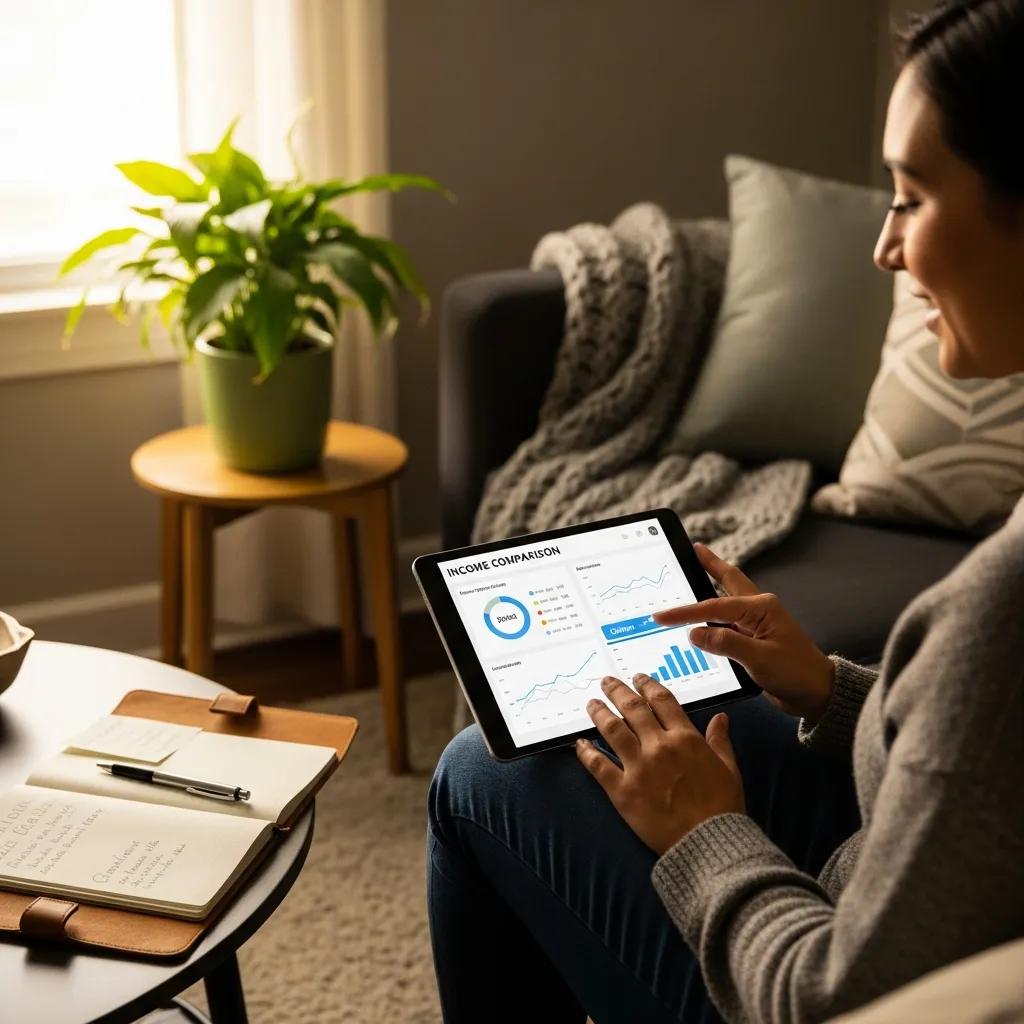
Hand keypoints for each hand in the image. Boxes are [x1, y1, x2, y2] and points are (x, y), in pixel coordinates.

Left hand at [576, 673, 744, 854]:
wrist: (709, 843)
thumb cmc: (723, 807)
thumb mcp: (729, 769)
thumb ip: (720, 741)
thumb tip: (720, 717)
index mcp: (686, 738)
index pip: (662, 701)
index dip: (647, 685)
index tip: (637, 678)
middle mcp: (659, 746)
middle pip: (632, 709)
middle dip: (617, 691)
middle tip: (606, 682)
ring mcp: (638, 767)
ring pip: (612, 730)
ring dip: (599, 713)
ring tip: (591, 704)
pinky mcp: (622, 790)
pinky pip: (598, 765)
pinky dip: (586, 752)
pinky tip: (579, 744)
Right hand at [653, 543, 833, 721]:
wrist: (817, 694)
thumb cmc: (795, 673)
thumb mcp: (759, 659)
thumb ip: (726, 643)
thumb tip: (695, 633)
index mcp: (761, 607)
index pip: (713, 606)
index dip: (685, 612)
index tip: (661, 616)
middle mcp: (758, 609)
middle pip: (727, 580)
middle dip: (710, 564)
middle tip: (694, 548)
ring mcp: (755, 623)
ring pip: (725, 599)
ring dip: (710, 585)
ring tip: (693, 570)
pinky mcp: (752, 638)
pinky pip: (726, 622)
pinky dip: (712, 616)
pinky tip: (701, 616)